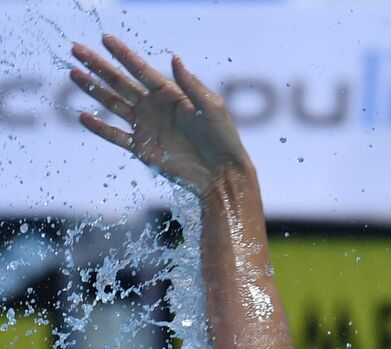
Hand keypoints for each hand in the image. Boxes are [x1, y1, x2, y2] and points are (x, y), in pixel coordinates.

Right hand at [70, 35, 251, 194]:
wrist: (221, 173)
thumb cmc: (223, 138)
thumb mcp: (212, 108)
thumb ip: (191, 85)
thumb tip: (174, 59)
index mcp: (170, 94)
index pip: (141, 69)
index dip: (123, 54)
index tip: (105, 39)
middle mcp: (154, 107)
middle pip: (120, 82)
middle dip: (98, 66)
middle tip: (77, 49)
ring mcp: (146, 127)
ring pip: (113, 104)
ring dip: (93, 90)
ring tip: (74, 74)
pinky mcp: (143, 149)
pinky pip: (117, 136)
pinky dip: (100, 128)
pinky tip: (84, 117)